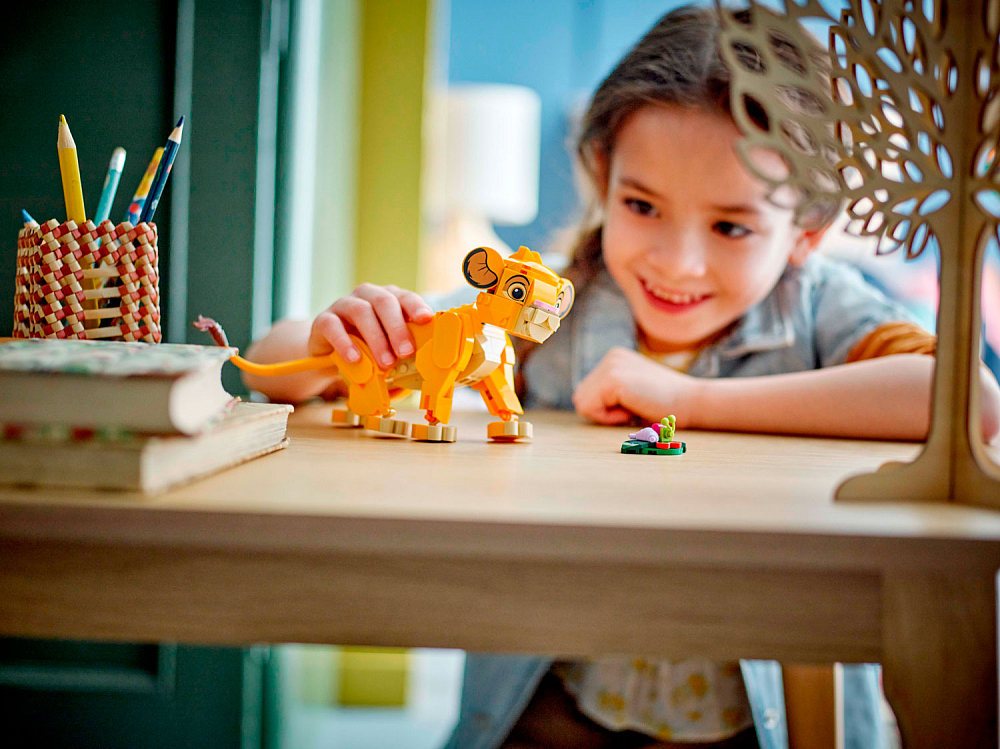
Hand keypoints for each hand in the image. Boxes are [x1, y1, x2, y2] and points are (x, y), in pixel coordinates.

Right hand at [309, 284, 433, 367]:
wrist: (331, 355)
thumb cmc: (368, 349)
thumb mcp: (389, 348)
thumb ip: (403, 351)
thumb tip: (422, 369)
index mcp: (388, 299)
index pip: (404, 297)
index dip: (416, 306)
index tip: (425, 319)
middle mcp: (367, 296)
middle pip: (384, 302)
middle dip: (397, 327)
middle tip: (406, 352)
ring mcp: (344, 305)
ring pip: (361, 312)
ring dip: (376, 338)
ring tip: (385, 363)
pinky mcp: (324, 319)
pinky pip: (333, 326)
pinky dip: (345, 343)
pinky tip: (355, 359)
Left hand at [572, 347, 704, 426]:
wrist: (692, 402)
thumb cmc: (667, 405)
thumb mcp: (633, 391)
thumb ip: (611, 393)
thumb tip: (580, 401)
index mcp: (615, 358)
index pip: (587, 391)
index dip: (606, 408)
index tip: (634, 403)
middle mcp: (611, 357)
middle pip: (581, 396)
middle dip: (603, 411)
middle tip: (635, 406)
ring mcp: (611, 366)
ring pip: (583, 403)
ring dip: (607, 415)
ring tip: (634, 406)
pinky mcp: (613, 380)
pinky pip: (592, 409)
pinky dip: (611, 418)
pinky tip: (634, 408)